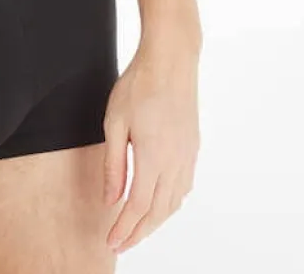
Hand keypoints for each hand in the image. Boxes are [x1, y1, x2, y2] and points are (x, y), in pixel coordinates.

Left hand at [102, 42, 199, 253]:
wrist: (171, 59)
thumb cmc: (139, 84)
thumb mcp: (114, 122)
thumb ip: (113, 164)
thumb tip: (111, 200)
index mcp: (154, 157)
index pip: (138, 207)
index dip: (124, 229)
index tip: (111, 243)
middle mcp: (175, 162)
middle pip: (158, 212)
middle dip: (139, 232)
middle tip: (121, 244)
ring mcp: (187, 155)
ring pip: (173, 202)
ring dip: (155, 221)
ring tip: (136, 228)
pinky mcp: (192, 147)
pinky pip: (183, 187)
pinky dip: (169, 203)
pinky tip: (158, 203)